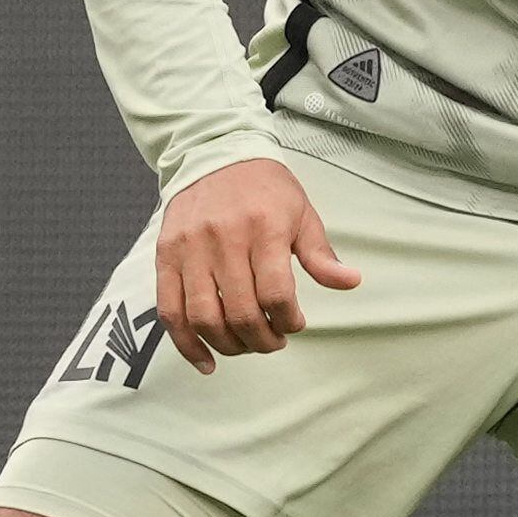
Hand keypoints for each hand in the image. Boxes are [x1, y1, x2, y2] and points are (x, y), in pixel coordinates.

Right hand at [154, 155, 360, 367]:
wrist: (215, 155)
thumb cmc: (265, 189)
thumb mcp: (302, 214)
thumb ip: (321, 255)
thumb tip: (351, 282)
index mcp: (263, 229)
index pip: (275, 294)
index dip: (288, 321)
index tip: (295, 323)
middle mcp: (223, 239)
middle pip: (241, 312)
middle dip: (262, 340)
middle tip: (273, 342)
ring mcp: (189, 249)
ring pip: (204, 317)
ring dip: (229, 345)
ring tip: (246, 345)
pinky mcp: (166, 256)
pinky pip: (170, 311)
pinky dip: (187, 344)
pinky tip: (207, 361)